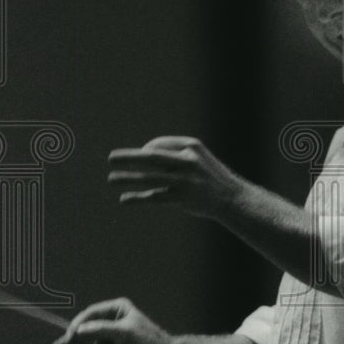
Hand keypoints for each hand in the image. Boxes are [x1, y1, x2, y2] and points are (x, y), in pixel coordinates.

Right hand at [51, 297, 173, 343]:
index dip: (81, 323)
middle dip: (73, 333)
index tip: (73, 334)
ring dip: (70, 342)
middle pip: (86, 324)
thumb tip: (80, 331)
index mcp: (117, 308)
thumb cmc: (147, 341)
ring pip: (84, 337)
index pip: (93, 313)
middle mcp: (110, 318)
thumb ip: (102, 330)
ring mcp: (107, 333)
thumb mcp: (125, 333)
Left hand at [107, 136, 242, 216]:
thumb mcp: (197, 158)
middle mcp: (188, 161)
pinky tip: (125, 199)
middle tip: (111, 159)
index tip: (136, 158)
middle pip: (151, 157)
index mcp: (191, 146)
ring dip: (127, 178)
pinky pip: (155, 197)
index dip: (144, 150)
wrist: (232, 198)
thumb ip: (173, 155)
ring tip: (111, 180)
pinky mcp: (183, 198)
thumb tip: (143, 154)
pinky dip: (138, 197)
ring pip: (149, 178)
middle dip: (129, 157)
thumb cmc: (210, 177)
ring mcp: (185, 180)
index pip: (158, 145)